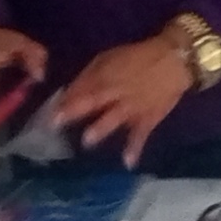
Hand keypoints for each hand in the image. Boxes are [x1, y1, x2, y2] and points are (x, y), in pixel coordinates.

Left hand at [50, 30, 198, 169]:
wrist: (174, 60)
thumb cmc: (138, 57)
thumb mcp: (110, 57)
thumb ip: (89, 75)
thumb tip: (69, 92)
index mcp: (105, 75)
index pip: (81, 88)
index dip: (64, 99)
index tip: (47, 112)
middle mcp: (117, 92)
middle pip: (92, 101)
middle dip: (73, 111)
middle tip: (54, 124)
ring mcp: (133, 107)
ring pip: (115, 116)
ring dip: (101, 128)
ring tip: (87, 140)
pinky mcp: (148, 118)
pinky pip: (141, 134)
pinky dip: (135, 148)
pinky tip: (127, 163)